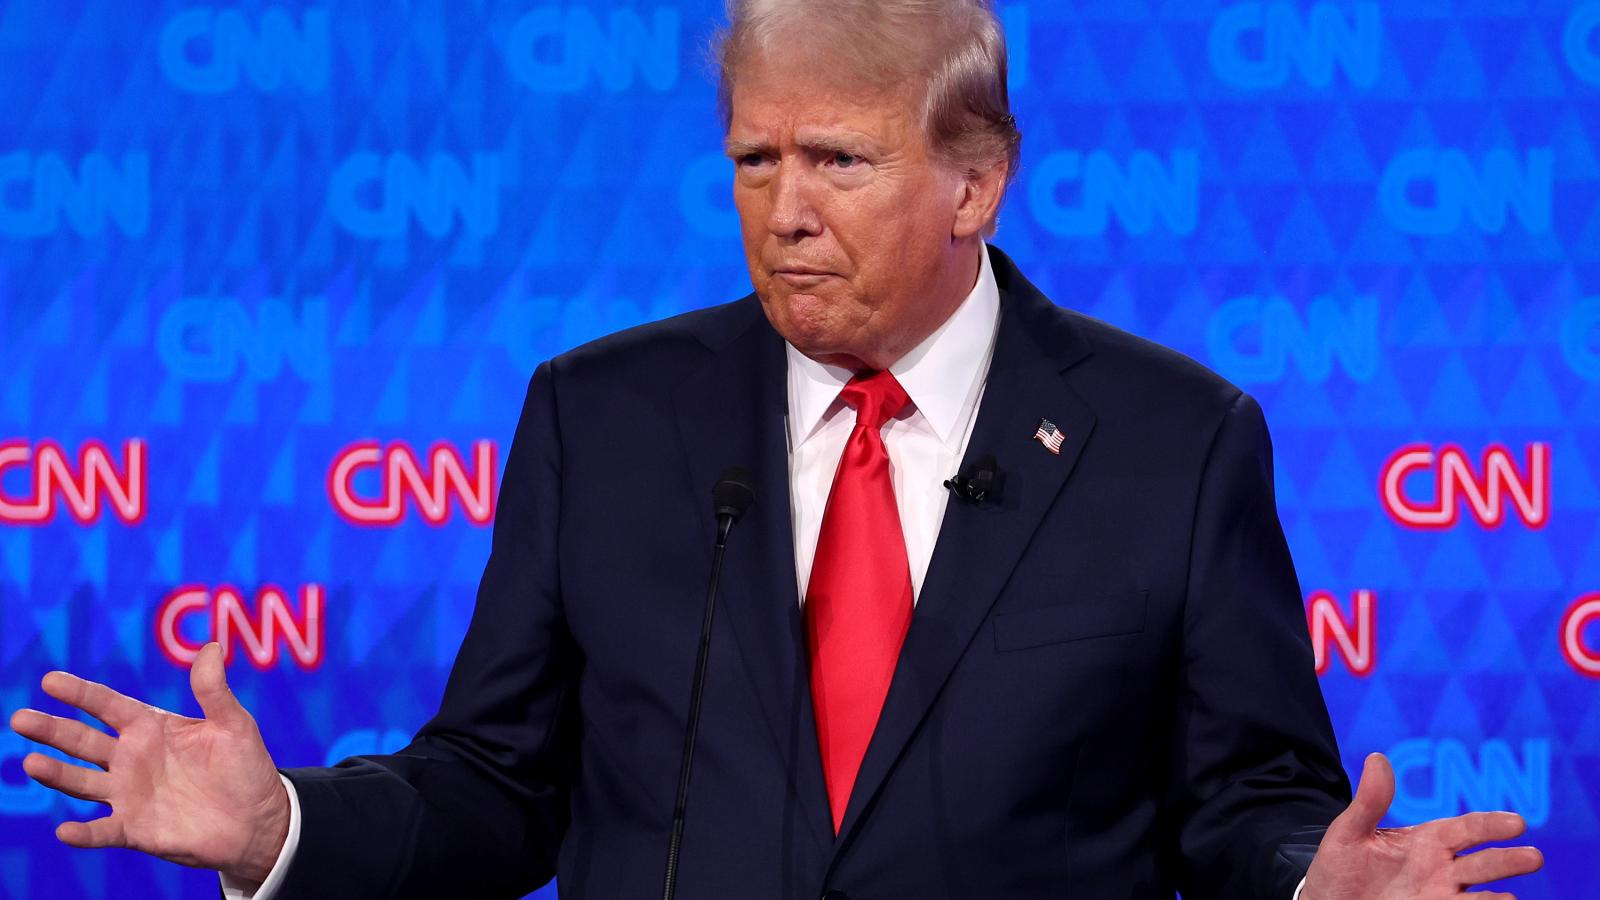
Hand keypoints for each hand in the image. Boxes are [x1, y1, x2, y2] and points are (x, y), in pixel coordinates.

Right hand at [8, 642, 290, 884]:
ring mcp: (129, 794)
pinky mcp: (135, 829)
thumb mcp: (233, 724)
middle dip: (52, 729)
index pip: (108, 705)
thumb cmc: (245, 767)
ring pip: (82, 782)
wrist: (258, 819)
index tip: (50, 680)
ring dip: (57, 774)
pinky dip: (84, 833)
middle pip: (82, 740)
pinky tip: (65, 830)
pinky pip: (103, 831)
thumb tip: (210, 646)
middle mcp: (132, 759)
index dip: (80, 693)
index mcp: (151, 728)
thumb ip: (213, 690)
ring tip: (32, 763)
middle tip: (19, 719)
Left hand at [1302, 752, 1542, 898]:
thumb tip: (1377, 758)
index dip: (1490, 825)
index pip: (1466, 829)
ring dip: (1498, 898)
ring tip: (1512, 899)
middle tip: (1533, 857)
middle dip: (1508, 861)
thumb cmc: (1339, 867)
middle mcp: (1441, 870)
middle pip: (1483, 864)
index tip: (1516, 823)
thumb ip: (1369, 802)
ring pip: (1479, 897)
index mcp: (1426, 841)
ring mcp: (1439, 897)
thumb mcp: (1349, 833)